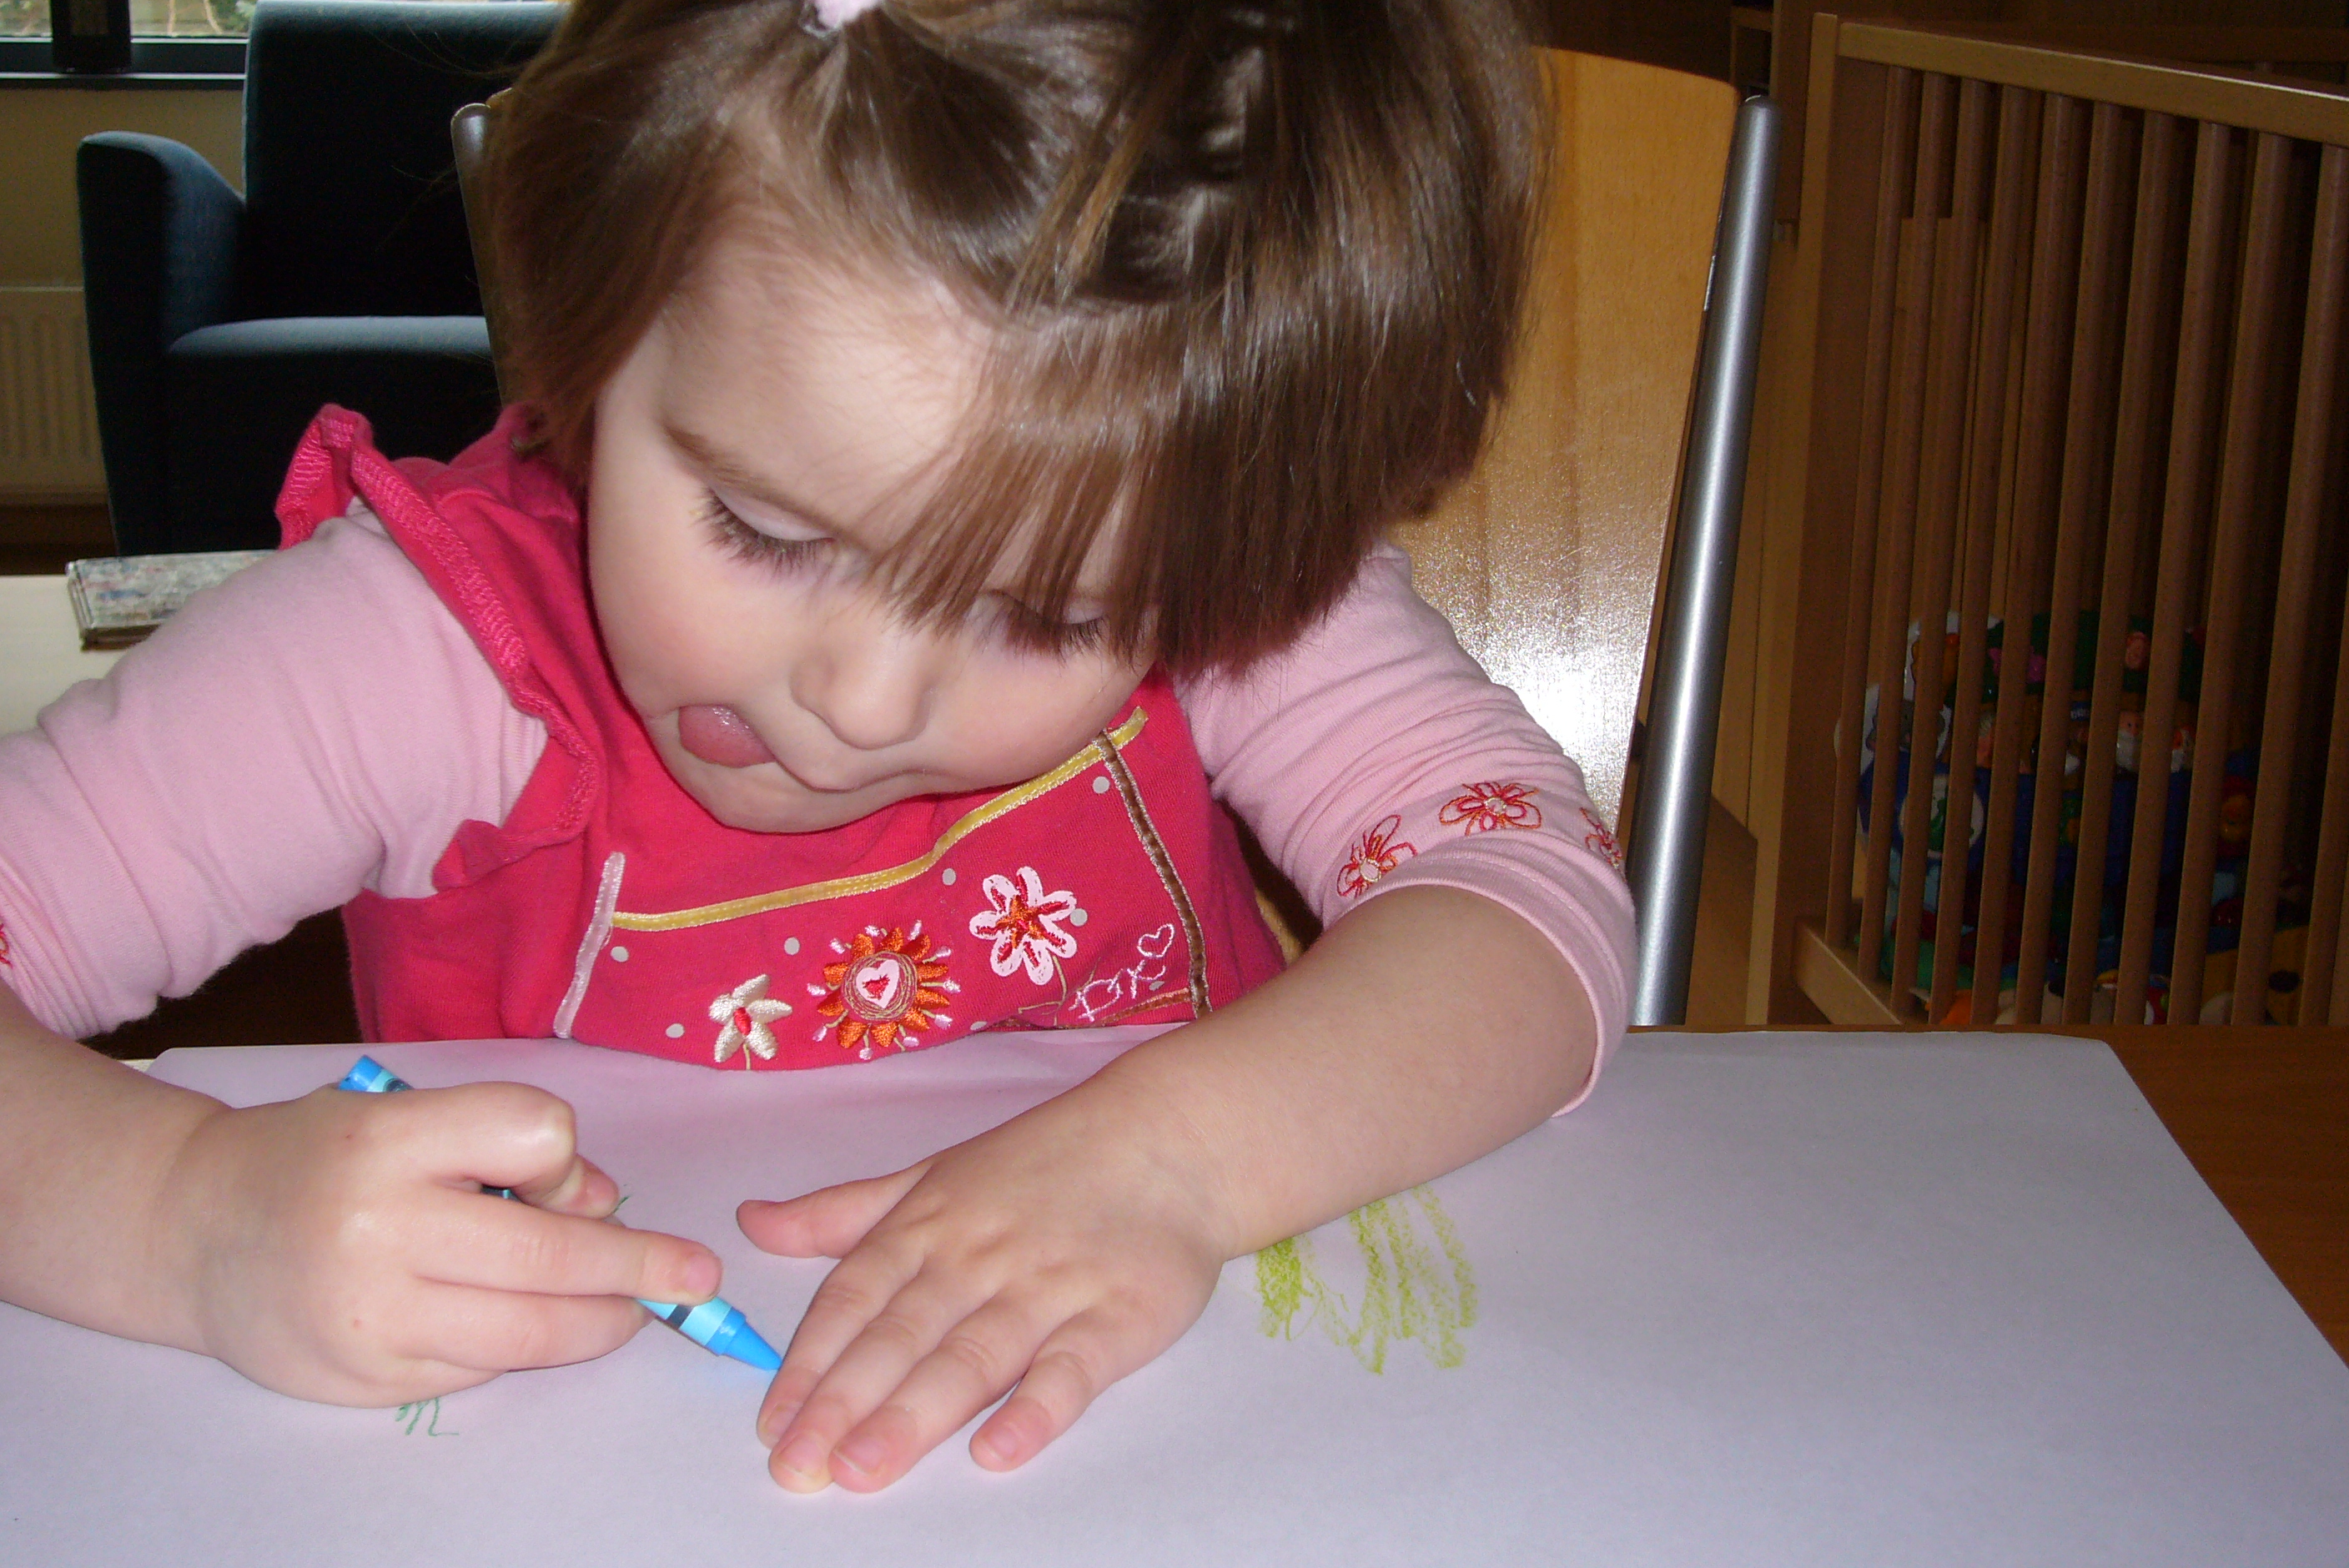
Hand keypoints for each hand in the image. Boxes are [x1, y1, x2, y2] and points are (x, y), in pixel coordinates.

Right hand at [152, 1081, 721, 1405]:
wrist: (195, 1229)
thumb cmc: (320, 1159)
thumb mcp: (403, 1117)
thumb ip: (502, 1145)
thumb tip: (607, 1203)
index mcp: (391, 1138)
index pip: (536, 1131)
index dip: (566, 1156)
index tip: (558, 1173)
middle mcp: (380, 1225)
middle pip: (552, 1252)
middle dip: (641, 1267)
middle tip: (697, 1277)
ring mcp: (372, 1311)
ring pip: (531, 1327)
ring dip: (603, 1321)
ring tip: (636, 1311)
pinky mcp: (369, 1375)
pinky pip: (484, 1365)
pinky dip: (526, 1347)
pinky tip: (529, 1327)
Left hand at [738, 1075, 1232, 1491]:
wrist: (1171, 1139)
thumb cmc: (1045, 1164)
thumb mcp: (935, 1176)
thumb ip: (845, 1213)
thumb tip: (753, 1222)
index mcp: (928, 1224)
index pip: (855, 1298)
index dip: (811, 1363)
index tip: (773, 1424)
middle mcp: (978, 1258)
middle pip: (901, 1336)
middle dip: (844, 1402)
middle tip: (798, 1467)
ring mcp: (1048, 1287)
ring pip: (973, 1356)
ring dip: (915, 1414)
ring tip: (863, 1469)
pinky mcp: (1118, 1316)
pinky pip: (1072, 1369)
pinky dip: (1036, 1409)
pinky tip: (998, 1451)